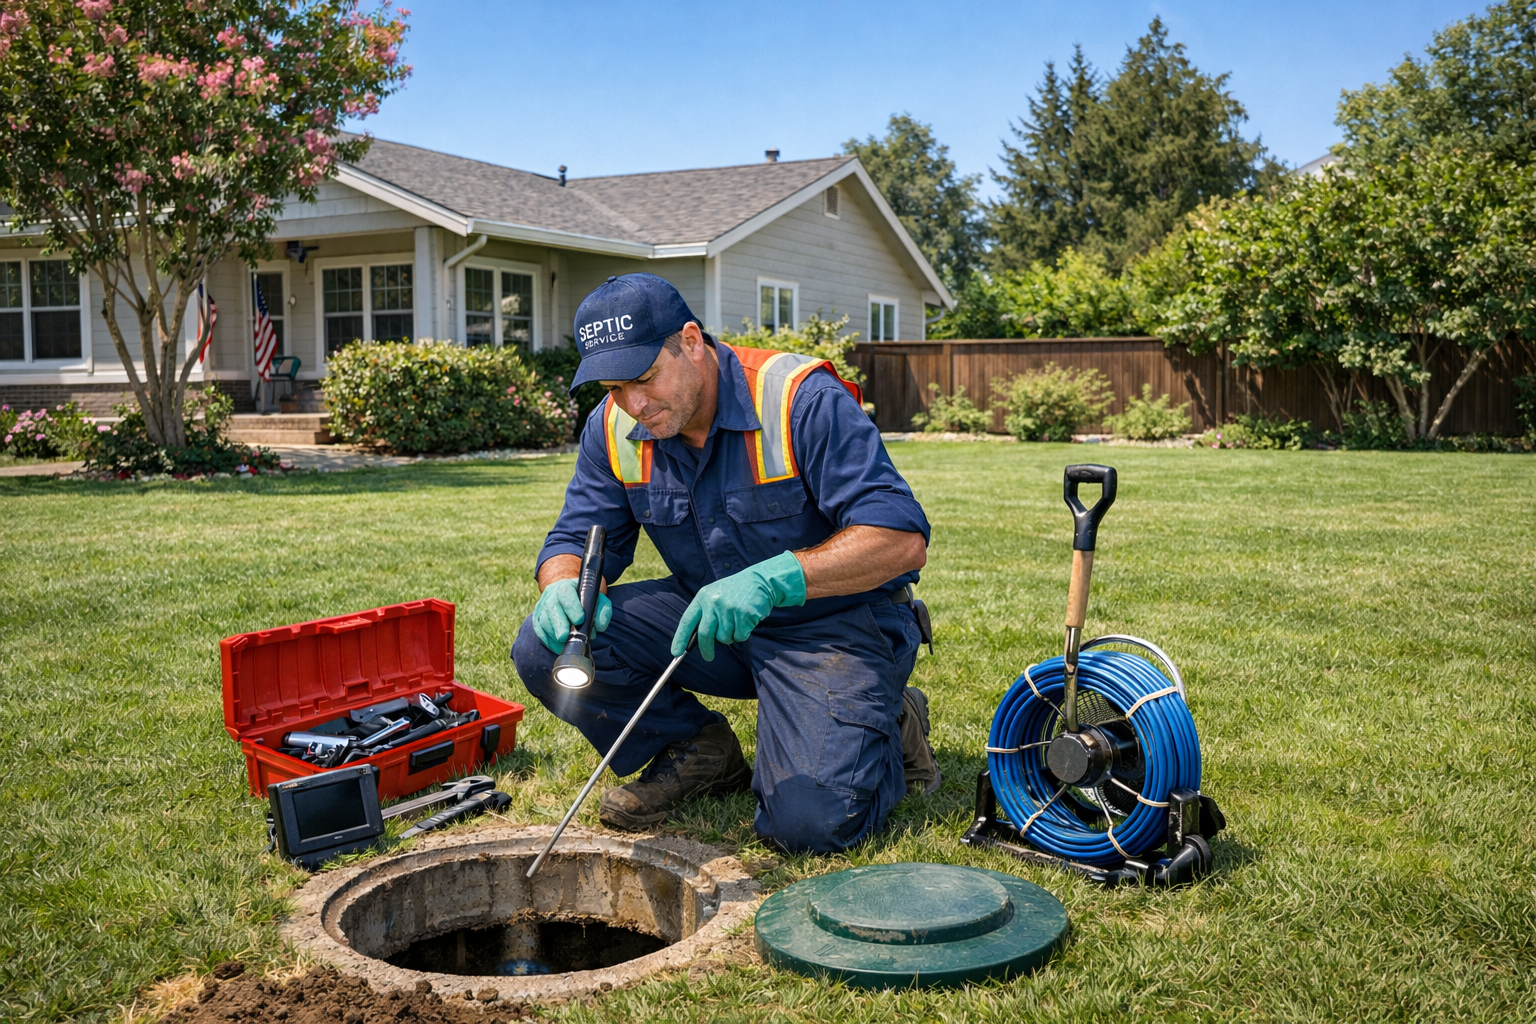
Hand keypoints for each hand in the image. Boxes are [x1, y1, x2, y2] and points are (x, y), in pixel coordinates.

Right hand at [532, 577, 612, 653]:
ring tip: (567, 643)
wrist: (567, 596)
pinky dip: (550, 642)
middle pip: (551, 609)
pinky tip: (560, 646)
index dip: (571, 607)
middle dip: (559, 625)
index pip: (565, 594)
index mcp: (565, 587)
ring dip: (555, 636)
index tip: (580, 619)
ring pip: (543, 622)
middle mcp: (551, 596)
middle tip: (566, 637)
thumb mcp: (598, 600)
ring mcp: (542, 608)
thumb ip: (603, 610)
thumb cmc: (584, 600)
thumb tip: (600, 626)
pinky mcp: (536, 620)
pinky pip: (540, 632)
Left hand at [672, 551, 805, 660]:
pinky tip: (746, 620)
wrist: (760, 581)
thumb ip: (704, 614)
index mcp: (703, 597)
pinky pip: (740, 636)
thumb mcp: (714, 595)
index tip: (676, 652)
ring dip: (731, 636)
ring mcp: (729, 608)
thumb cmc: (734, 592)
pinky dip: (743, 634)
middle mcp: (714, 602)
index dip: (680, 638)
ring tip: (737, 622)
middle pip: (705, 634)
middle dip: (706, 649)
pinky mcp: (744, 614)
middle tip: (708, 657)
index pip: (687, 621)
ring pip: (725, 638)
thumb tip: (692, 640)